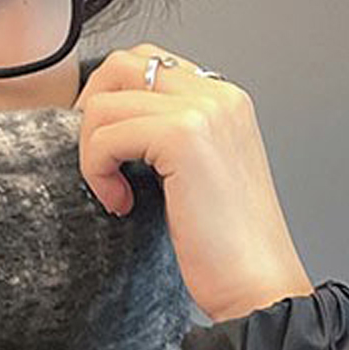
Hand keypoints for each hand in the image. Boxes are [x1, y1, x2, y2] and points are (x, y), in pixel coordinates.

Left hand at [75, 43, 313, 322]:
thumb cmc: (227, 247)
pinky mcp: (182, 136)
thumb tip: (107, 121)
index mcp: (225, 100)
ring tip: (116, 193)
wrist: (257, 286)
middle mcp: (218, 95)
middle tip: (96, 162)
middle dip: (91, 111)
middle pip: (121, 65)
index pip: (148, 63)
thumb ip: (167, 136)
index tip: (106, 149)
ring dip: (93, 152)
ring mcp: (203, 111)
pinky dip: (97, 171)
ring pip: (105, 102)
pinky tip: (122, 204)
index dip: (112, 100)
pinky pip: (106, 136)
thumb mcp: (196, 174)